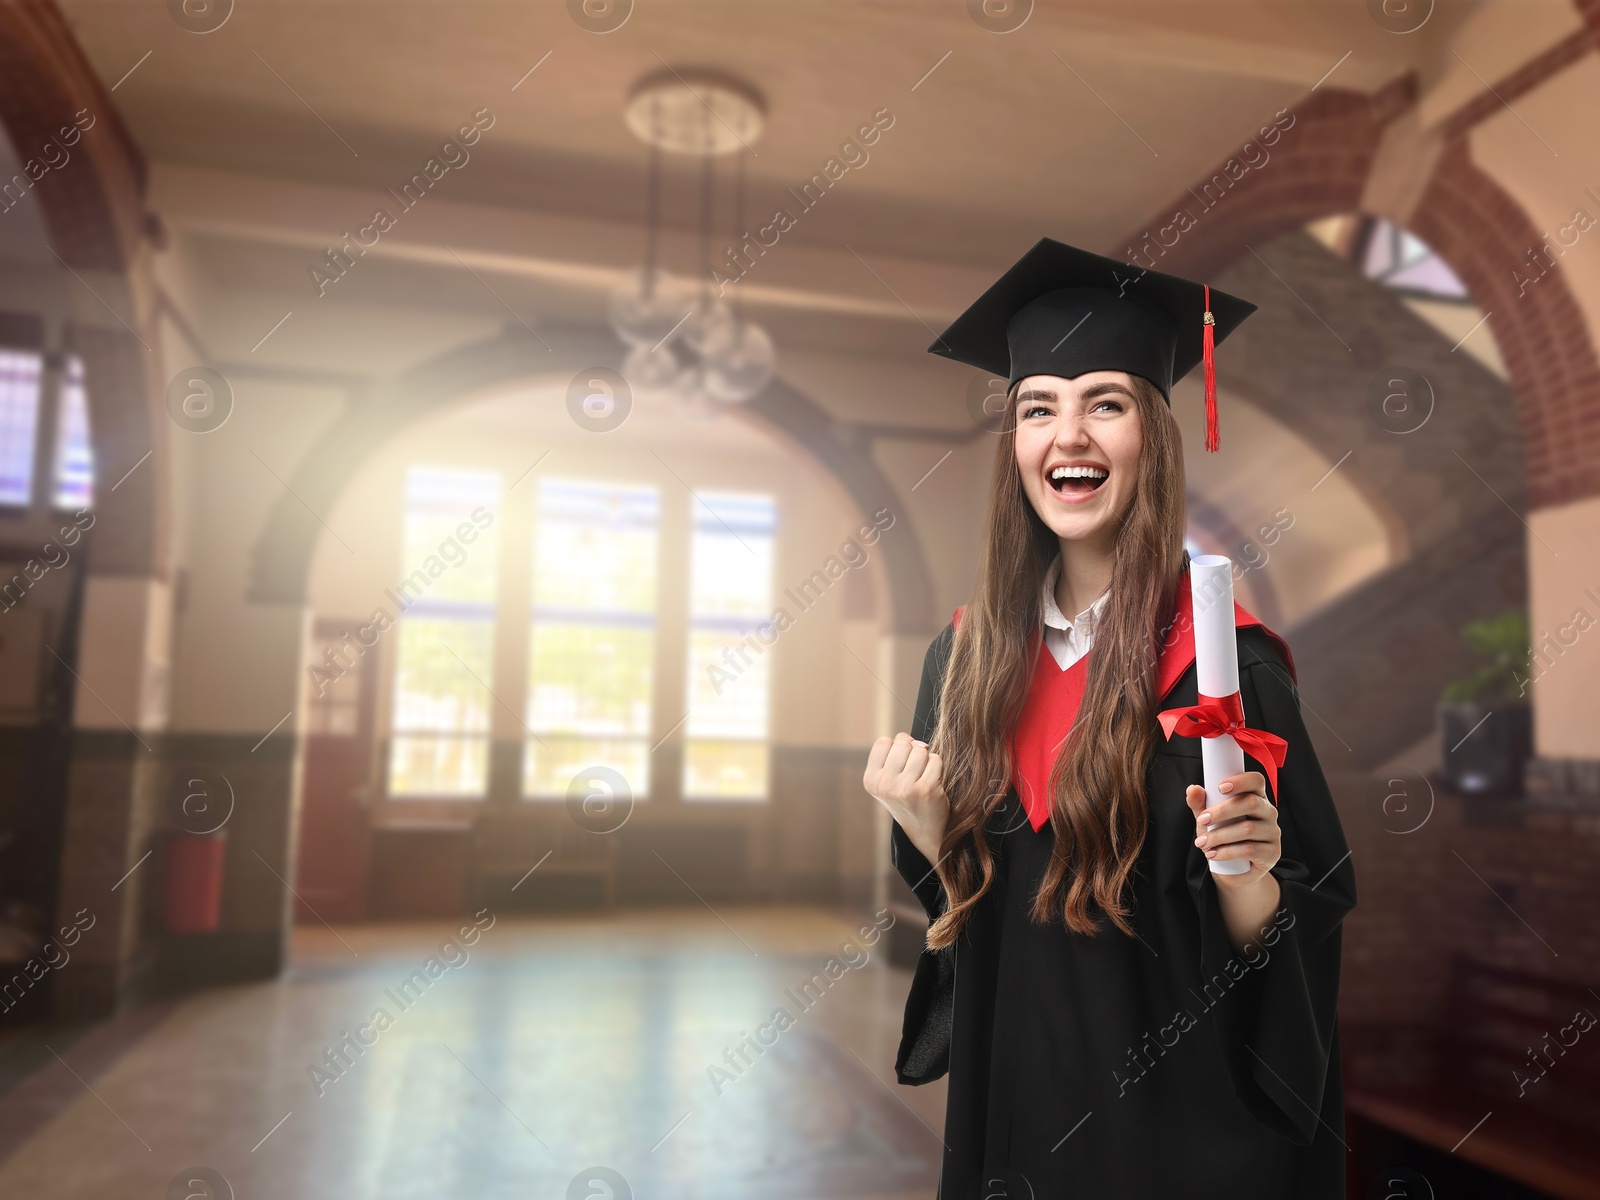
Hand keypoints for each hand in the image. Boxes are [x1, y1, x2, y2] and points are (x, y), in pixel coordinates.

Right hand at [864, 732, 949, 864]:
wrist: (925, 831)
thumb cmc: (908, 799)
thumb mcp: (888, 779)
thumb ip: (894, 754)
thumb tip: (913, 740)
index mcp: (871, 780)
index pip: (884, 742)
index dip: (897, 747)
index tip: (902, 764)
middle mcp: (884, 784)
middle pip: (903, 743)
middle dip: (913, 751)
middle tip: (915, 772)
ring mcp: (905, 788)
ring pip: (920, 750)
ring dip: (926, 760)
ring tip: (923, 777)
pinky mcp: (926, 790)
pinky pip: (935, 759)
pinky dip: (938, 767)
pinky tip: (934, 783)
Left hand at [1184, 770, 1280, 890]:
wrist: (1232, 870)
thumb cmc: (1223, 838)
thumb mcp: (1208, 820)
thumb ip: (1200, 804)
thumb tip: (1192, 789)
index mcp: (1255, 797)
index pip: (1256, 781)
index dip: (1241, 781)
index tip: (1220, 787)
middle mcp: (1268, 812)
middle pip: (1251, 803)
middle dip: (1222, 811)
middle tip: (1202, 820)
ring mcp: (1273, 833)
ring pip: (1248, 829)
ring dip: (1220, 836)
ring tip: (1202, 843)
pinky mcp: (1272, 853)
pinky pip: (1250, 850)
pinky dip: (1227, 852)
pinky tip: (1213, 854)